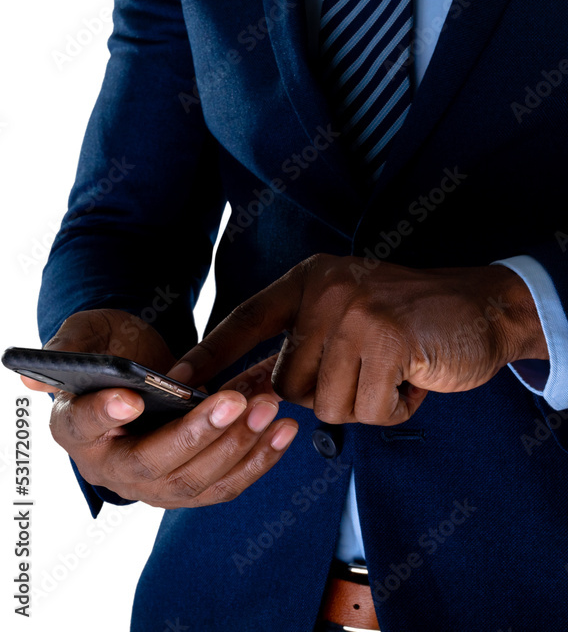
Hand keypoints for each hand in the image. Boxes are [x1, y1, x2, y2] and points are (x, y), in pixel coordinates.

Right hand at [21, 310, 297, 507]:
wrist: (145, 368)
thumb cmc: (113, 346)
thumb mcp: (88, 333)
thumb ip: (69, 348)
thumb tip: (31, 377)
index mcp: (76, 428)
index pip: (84, 427)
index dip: (106, 414)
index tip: (132, 396)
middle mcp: (112, 467)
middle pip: (154, 464)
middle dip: (198, 434)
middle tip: (233, 400)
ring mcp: (154, 484)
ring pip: (197, 480)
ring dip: (239, 445)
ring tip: (269, 406)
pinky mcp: (193, 485)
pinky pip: (227, 484)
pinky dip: (260, 459)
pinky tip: (285, 430)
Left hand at [167, 254, 546, 426]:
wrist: (486, 307)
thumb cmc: (416, 320)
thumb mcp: (352, 316)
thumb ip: (306, 345)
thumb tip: (250, 390)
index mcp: (311, 280)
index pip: (246, 320)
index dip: (211, 355)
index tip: (175, 382)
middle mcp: (326, 290)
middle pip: (290, 385)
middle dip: (332, 393)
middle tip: (374, 370)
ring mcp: (356, 312)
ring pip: (328, 405)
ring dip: (368, 402)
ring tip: (398, 369)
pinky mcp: (387, 339)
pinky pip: (369, 410)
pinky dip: (397, 407)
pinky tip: (417, 375)